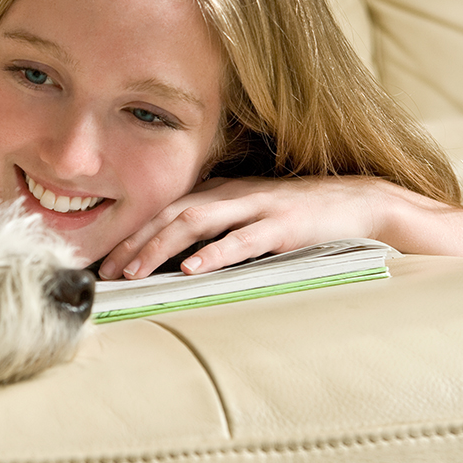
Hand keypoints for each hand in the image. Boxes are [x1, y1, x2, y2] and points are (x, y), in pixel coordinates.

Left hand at [98, 176, 392, 279]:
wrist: (358, 202)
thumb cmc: (297, 213)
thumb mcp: (246, 215)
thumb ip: (213, 228)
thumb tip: (173, 258)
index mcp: (217, 192)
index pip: (161, 210)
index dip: (129, 233)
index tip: (104, 260)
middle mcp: (228, 194)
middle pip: (168, 213)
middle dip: (133, 242)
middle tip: (107, 270)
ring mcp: (254, 207)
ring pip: (194, 222)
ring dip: (159, 247)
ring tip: (135, 271)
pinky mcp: (281, 224)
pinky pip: (241, 240)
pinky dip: (213, 254)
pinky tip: (192, 269)